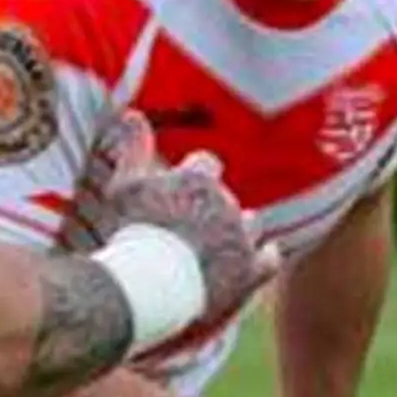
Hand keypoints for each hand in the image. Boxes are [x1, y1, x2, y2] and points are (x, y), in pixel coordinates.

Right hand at [89, 117, 279, 328]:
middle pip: (226, 197)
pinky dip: (263, 255)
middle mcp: (227, 204)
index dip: (195, 178)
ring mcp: (242, 238)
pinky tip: (254, 259)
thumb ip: (134, 148)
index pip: (207, 164)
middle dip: (212, 207)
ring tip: (217, 244)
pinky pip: (270, 258)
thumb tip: (134, 113)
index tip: (182, 191)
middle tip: (189, 226)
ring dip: (239, 229)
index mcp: (199, 179)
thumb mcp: (126, 184)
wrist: (145, 283)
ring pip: (251, 223)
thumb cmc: (130, 231)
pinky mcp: (251, 270)